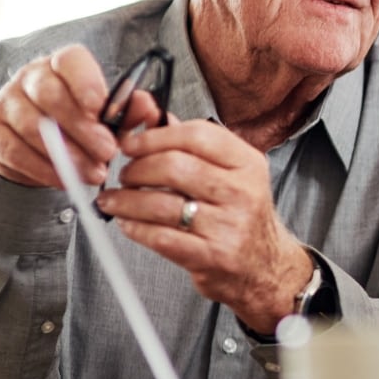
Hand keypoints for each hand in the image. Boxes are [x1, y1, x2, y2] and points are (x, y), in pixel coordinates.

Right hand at [0, 44, 133, 188]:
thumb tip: (146, 106)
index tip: (102, 109)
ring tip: (95, 174)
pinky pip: (15, 151)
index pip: (70, 61)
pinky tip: (66, 180)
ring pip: (32, 126)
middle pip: (50, 95)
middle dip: (82, 127)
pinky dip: (44, 169)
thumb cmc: (83, 125)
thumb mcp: (111, 118)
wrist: (43, 149)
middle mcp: (29, 77)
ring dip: (67, 154)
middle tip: (108, 152)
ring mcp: (6, 102)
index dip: (85, 83)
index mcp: (61, 64)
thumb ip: (129, 111)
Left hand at [93, 113, 313, 333]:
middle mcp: (243, 192)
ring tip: (114, 200)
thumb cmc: (240, 215)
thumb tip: (147, 113)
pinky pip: (161, 237)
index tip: (132, 144)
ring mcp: (229, 225)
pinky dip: (135, 228)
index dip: (155, 136)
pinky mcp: (212, 256)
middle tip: (125, 174)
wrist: (264, 264)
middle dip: (137, 169)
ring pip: (161, 203)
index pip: (197, 135)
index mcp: (248, 163)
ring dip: (126, 201)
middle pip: (174, 167)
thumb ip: (190, 144)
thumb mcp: (231, 173)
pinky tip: (128, 223)